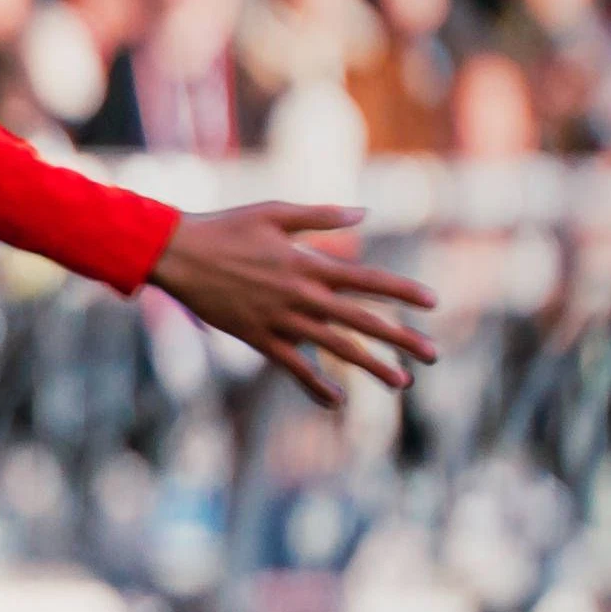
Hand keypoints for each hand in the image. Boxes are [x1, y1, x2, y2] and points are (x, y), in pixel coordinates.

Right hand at [148, 203, 437, 406]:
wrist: (177, 254)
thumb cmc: (225, 227)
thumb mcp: (275, 212)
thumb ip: (322, 215)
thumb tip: (364, 213)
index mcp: (308, 264)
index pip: (367, 281)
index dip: (402, 291)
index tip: (433, 302)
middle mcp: (301, 296)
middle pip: (362, 321)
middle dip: (401, 338)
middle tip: (433, 354)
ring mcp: (280, 320)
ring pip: (335, 348)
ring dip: (372, 366)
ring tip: (402, 383)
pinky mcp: (257, 337)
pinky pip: (292, 366)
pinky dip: (315, 384)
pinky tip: (337, 400)